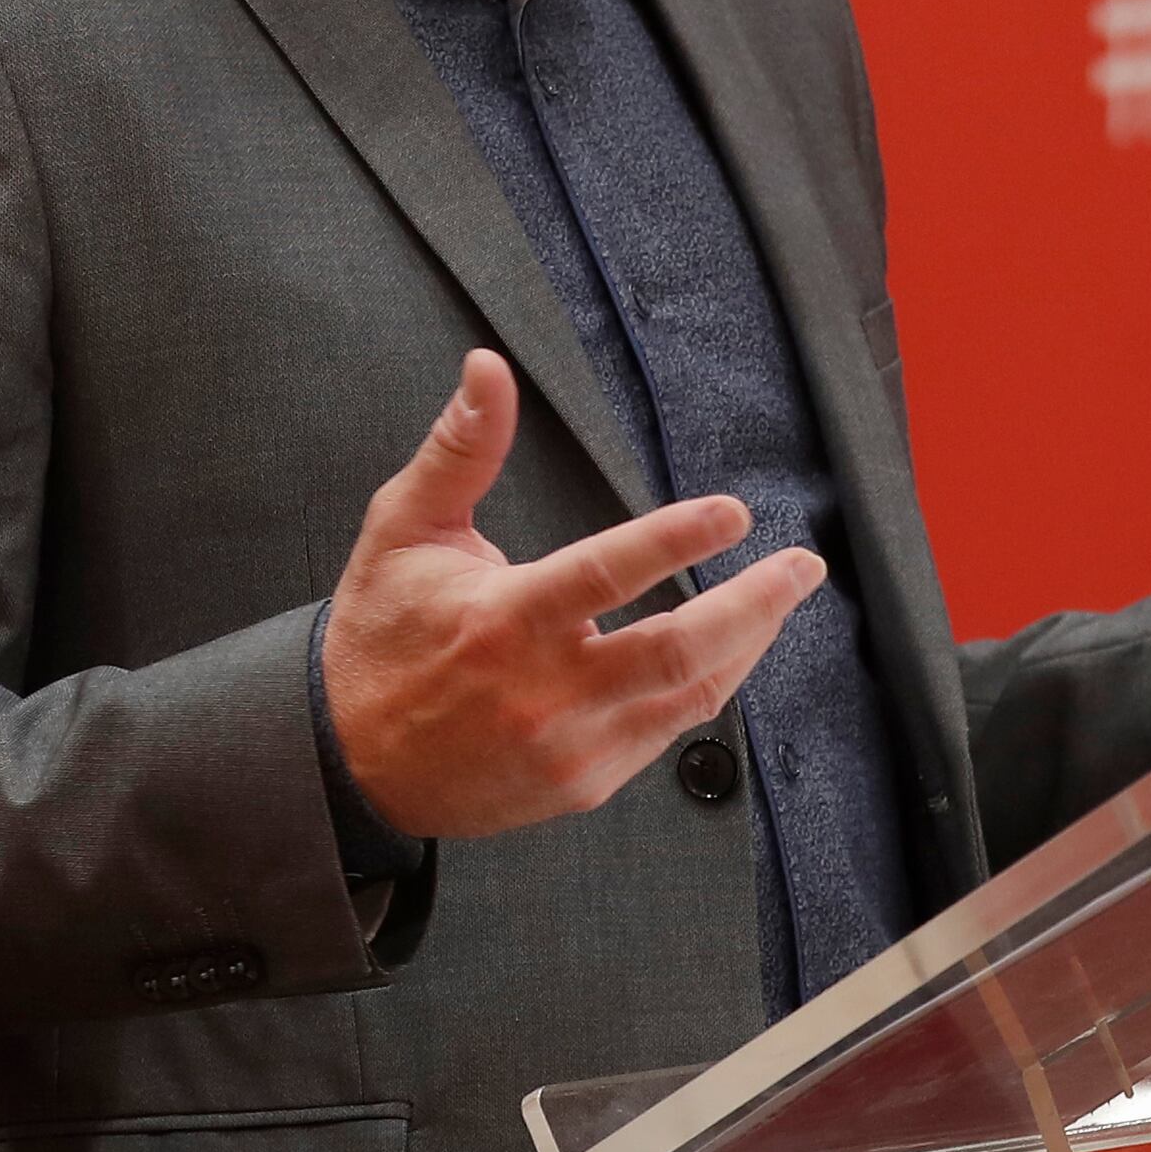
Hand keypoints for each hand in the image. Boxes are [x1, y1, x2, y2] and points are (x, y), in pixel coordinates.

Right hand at [323, 350, 823, 839]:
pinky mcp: (583, 783)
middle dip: (754, 604)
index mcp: (503, 621)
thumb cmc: (379, 636)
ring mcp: (570, 747)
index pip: (607, 575)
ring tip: (781, 600)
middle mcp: (544, 691)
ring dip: (748, 645)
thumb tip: (488, 368)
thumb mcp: (403, 529)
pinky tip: (730, 654)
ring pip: (689, 697)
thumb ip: (460, 448)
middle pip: (678, 650)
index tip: (733, 513)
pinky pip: (668, 734)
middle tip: (801, 566)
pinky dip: (708, 689)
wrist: (349, 763)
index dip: (676, 541)